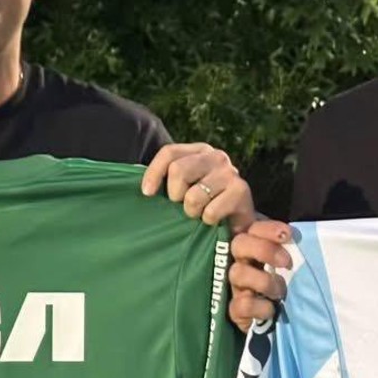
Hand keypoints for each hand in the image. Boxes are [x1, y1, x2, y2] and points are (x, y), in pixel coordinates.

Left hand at [141, 143, 255, 232]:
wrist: (239, 226)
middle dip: (175, 196)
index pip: (169, 153)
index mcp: (199, 151)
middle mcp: (216, 156)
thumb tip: (136, 184)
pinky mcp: (241, 191)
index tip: (147, 194)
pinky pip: (210, 211)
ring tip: (199, 215)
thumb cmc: (205, 206)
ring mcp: (230, 172)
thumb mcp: (184, 188)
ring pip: (193, 195)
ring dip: (192, 212)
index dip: (154, 173)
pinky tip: (213, 221)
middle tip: (182, 207)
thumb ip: (166, 180)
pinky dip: (207, 221)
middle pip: (179, 171)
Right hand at [228, 220, 291, 332]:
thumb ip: (286, 249)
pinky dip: (259, 307)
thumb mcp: (286, 264)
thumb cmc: (283, 285)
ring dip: (264, 281)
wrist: (273, 323)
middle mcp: (239, 261)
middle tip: (287, 263)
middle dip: (264, 250)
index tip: (287, 235)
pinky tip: (271, 310)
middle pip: (239, 244)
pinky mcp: (234, 310)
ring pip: (238, 273)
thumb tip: (296, 236)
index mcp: (253, 245)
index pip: (253, 228)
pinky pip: (241, 304)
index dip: (268, 229)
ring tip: (280, 291)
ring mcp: (234, 285)